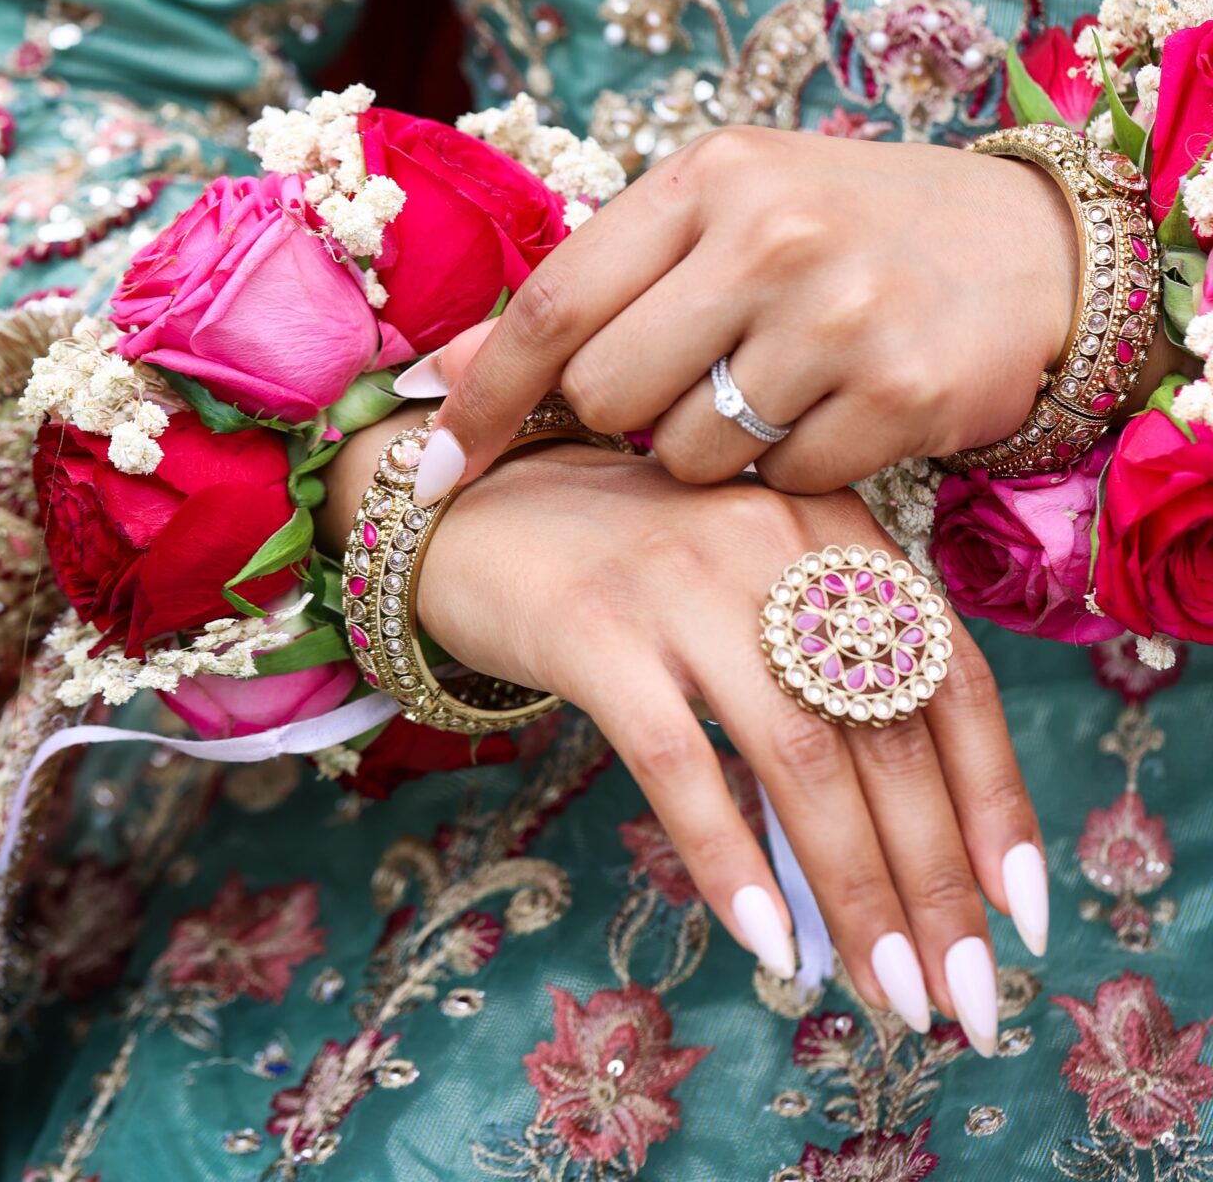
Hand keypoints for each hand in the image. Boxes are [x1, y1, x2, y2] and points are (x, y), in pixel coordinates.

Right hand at [321, 430, 1046, 1053]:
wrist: (479, 503)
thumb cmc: (632, 563)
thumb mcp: (751, 587)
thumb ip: (823, 679)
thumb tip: (898, 857)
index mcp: (833, 529)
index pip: (951, 674)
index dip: (995, 798)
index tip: (1019, 910)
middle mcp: (775, 540)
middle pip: (888, 733)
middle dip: (937, 882)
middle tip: (962, 995)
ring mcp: (683, 583)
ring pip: (800, 758)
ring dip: (857, 891)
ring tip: (888, 991)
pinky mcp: (596, 630)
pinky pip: (680, 766)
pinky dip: (731, 863)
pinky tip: (770, 943)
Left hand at [398, 126, 1078, 499]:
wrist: (1031, 246)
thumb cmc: (848, 229)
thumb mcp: (723, 215)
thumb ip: (598, 283)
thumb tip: (450, 372)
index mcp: (710, 174)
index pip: (554, 301)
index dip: (483, 393)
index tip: (433, 461)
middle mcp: (772, 234)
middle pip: (609, 393)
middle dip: (625, 415)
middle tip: (687, 380)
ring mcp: (842, 316)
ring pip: (691, 455)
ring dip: (714, 447)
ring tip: (779, 385)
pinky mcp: (905, 395)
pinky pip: (782, 482)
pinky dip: (794, 467)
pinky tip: (840, 408)